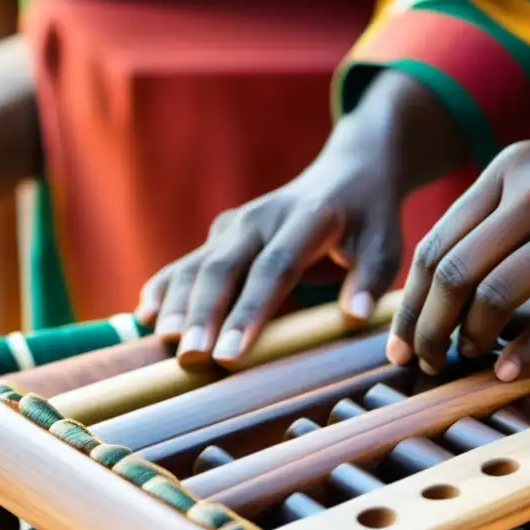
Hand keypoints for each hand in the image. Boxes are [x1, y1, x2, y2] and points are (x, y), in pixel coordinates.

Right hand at [135, 69, 469, 366]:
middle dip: (203, 313)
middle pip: (223, 267)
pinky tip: (144, 316)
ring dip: (178, 305)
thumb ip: (369, 280)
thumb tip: (354, 316)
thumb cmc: (369, 219)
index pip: (273, 268)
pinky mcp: (222, 235)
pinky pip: (186, 263)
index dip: (250, 311)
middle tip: (190, 356)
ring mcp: (236, 224)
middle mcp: (263, 217)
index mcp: (306, 219)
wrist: (348, 172)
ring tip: (165, 346)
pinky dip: (165, 288)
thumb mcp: (385, 245)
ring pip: (198, 265)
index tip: (231, 353)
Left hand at [386, 118, 529, 379]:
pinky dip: (526, 353)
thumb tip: (443, 290)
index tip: (400, 342)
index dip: (409, 302)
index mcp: (511, 170)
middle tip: (425, 362)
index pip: (435, 244)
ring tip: (468, 361)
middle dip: (429, 328)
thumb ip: (500, 218)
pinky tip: (510, 372)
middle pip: (454, 272)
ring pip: (496, 295)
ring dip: (471, 340)